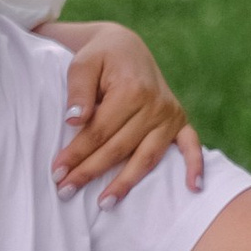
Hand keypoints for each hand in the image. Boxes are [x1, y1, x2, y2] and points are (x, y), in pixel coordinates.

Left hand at [52, 20, 204, 201]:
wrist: (125, 45)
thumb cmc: (99, 56)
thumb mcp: (83, 63)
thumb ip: (78, 91)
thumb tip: (75, 119)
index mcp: (131, 90)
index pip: (99, 131)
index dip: (76, 153)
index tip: (56, 172)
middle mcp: (155, 104)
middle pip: (119, 148)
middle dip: (90, 172)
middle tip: (65, 190)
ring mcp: (170, 115)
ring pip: (146, 157)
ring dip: (126, 182)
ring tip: (104, 204)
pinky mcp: (179, 120)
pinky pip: (190, 145)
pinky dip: (195, 166)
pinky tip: (193, 187)